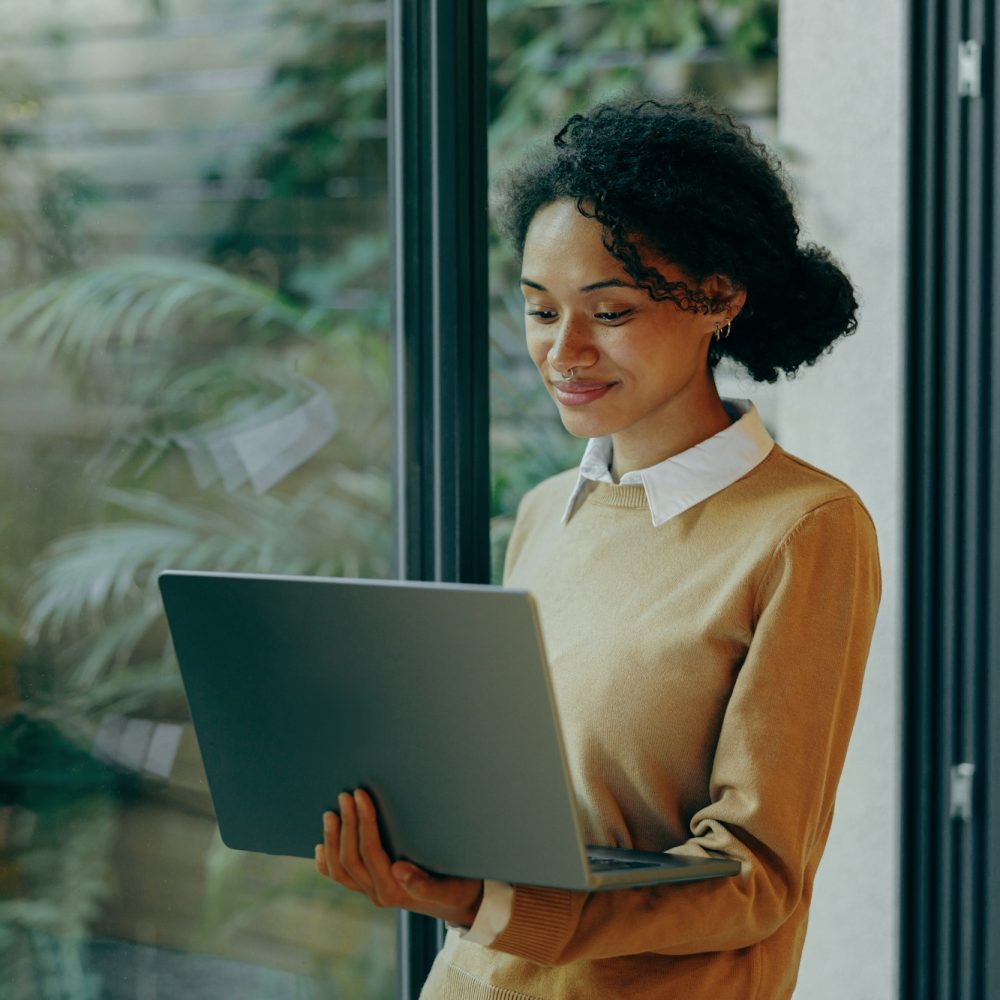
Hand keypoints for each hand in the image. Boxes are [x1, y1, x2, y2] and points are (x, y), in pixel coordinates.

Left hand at [315, 788, 484, 926]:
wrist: (460, 904)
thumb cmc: (458, 887)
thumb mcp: (450, 886)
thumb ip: (426, 884)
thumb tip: (399, 870)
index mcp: (395, 890)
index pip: (370, 852)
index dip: (363, 822)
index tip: (361, 795)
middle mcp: (378, 894)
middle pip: (351, 858)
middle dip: (347, 824)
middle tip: (345, 795)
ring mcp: (371, 892)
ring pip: (340, 870)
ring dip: (332, 839)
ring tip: (330, 813)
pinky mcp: (368, 887)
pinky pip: (341, 879)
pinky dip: (326, 863)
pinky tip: (320, 846)